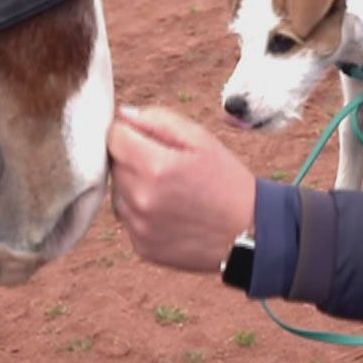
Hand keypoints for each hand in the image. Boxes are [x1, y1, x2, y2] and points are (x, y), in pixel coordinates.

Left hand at [108, 104, 256, 272]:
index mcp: (155, 166)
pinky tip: (169, 211)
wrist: (249, 234)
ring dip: (134, 185)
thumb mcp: (201, 140)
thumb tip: (124, 115)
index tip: (149, 137)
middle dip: (133, 158)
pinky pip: (128, 219)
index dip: (131, 131)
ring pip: (117, 192)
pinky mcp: (141, 247)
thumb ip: (159, 120)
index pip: (114, 136)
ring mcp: (138, 227)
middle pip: (114, 164)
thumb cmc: (227, 181)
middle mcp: (140, 199)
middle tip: (167, 164)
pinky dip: (141, 211)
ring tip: (169, 190)